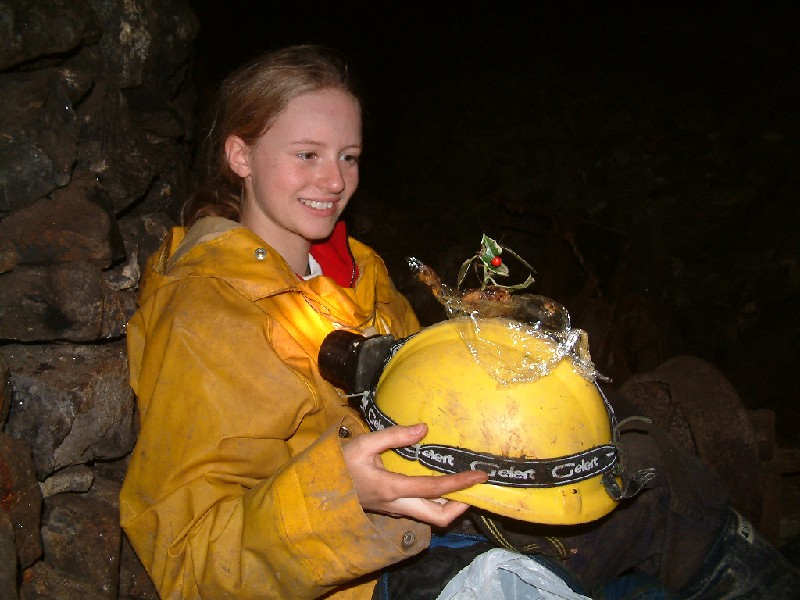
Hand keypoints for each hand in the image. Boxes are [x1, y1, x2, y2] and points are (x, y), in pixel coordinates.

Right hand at [342, 423, 487, 526]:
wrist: (318, 489)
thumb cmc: (340, 464)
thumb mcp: (364, 443)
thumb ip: (394, 436)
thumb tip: (424, 429)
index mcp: (392, 488)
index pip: (434, 489)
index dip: (460, 483)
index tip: (480, 475)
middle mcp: (397, 505)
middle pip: (438, 518)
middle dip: (461, 506)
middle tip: (475, 488)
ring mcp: (394, 511)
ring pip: (430, 518)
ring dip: (450, 506)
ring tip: (463, 487)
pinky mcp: (391, 510)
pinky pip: (420, 512)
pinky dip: (436, 503)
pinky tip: (440, 488)